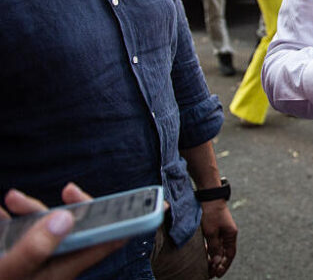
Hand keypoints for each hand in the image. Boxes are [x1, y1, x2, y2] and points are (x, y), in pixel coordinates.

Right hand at [0, 184, 124, 279]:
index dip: (131, 225)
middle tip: (66, 190)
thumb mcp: (8, 272)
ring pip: (45, 230)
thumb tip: (65, 219)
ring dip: (31, 211)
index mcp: (62, 270)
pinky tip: (0, 216)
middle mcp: (54, 266)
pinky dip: (12, 223)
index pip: (107, 243)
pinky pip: (23, 237)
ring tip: (10, 200)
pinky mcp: (20, 261)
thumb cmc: (0, 279)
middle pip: (75, 230)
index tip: (150, 203)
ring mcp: (37, 263)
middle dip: (66, 207)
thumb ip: (33, 249)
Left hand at [199, 200, 236, 276]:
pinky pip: (215, 243)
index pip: (230, 254)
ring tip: (207, 266)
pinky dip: (211, 250)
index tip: (218, 274)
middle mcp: (229, 234)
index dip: (224, 265)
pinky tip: (205, 255)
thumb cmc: (211, 213)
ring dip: (214, 258)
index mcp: (231, 235)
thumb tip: (216, 261)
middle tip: (211, 273)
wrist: (209, 197)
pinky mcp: (216, 228)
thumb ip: (214, 248)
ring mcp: (223, 231)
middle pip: (225, 253)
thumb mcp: (211, 232)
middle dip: (219, 264)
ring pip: (220, 248)